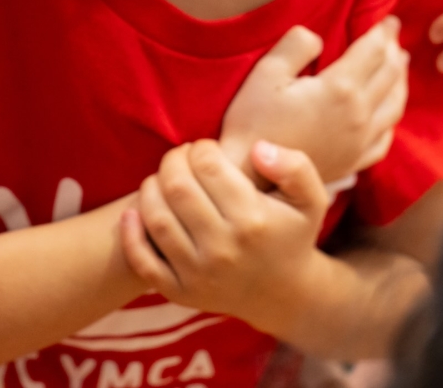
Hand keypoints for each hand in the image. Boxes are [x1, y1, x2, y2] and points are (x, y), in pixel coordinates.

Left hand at [121, 140, 328, 336]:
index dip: (201, 147)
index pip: (208, 166)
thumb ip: (295, 167)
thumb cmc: (291, 235)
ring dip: (150, 187)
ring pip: (156, 218)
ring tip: (163, 180)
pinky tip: (132, 213)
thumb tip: (258, 149)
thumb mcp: (311, 200)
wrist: (283, 295)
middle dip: (173, 161)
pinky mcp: (180, 292)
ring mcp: (198, 273)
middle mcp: (224, 248)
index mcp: (253, 220)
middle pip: (177, 187)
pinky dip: (131, 234)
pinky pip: (143, 261)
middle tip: (180, 158)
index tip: (205, 148)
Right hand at [221, 19, 407, 182]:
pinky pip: (386, 138)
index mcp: (341, 88)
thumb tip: (319, 37)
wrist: (251, 177)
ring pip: (395, 106)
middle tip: (394, 35)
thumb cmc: (253, 121)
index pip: (373, 52)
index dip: (383, 32)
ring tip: (400, 66)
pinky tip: (388, 113)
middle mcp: (359, 115)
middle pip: (389, 76)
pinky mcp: (354, 162)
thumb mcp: (267, 72)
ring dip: (401, 81)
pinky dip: (392, 118)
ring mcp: (360, 142)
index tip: (389, 20)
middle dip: (394, 51)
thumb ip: (296, 45)